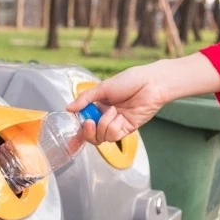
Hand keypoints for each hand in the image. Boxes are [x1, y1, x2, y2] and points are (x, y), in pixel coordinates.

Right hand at [70, 53, 219, 143]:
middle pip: (91, 135)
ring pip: (101, 137)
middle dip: (88, 132)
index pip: (84, 123)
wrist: (151, 83)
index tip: (70, 138)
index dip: (78, 132)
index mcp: (98, 106)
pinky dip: (112, 126)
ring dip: (103, 125)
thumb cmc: (130, 81)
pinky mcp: (126, 129)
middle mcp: (106, 117)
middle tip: (89, 122)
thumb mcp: (102, 88)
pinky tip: (118, 116)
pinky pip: (113, 136)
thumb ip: (84, 99)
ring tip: (112, 111)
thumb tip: (68, 108)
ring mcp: (116, 124)